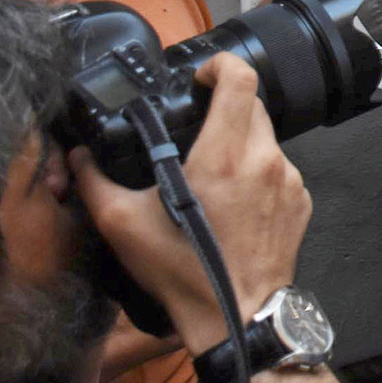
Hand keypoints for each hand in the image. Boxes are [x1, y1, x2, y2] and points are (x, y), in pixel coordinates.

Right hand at [73, 53, 310, 354]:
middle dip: (225, 108)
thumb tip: (79, 157)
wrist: (238, 316)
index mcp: (225, 155)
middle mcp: (265, 160)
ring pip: (267, 139)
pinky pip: (280, 170)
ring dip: (240, 144)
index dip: (220, 66)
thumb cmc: (184, 272)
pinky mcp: (301, 202)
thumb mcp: (123, 224)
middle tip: (196, 130)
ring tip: (211, 175)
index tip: (201, 77)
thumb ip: (96, 181)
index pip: (241, 79)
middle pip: (253, 106)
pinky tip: (234, 202)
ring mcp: (290, 181)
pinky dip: (258, 173)